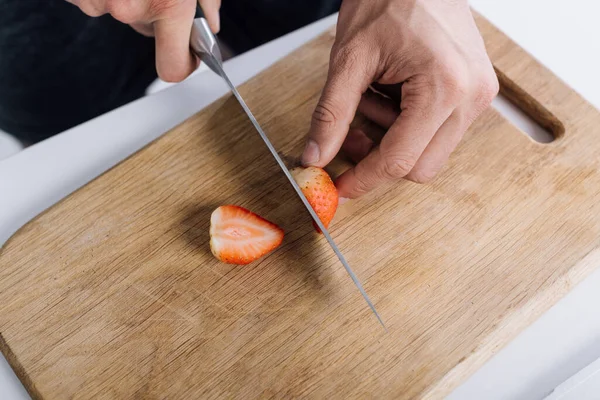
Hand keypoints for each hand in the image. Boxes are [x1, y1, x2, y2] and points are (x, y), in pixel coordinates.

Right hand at [66, 0, 220, 81]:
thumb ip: (206, 0)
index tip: (190, 59)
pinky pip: (98, 0)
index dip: (185, 66)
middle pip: (147, 33)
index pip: (174, 68)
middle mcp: (129, 7)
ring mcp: (99, 1)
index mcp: (167, 3)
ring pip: (122, 13)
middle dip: (155, 15)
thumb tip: (211, 23)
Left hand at [301, 0, 498, 199]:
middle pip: (419, 167)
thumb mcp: (349, 58)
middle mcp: (471, 96)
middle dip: (379, 158)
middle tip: (351, 135)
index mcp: (444, 86)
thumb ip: (331, 114)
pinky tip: (392, 94)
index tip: (340, 188)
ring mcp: (479, 95)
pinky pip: (439, 131)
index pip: (399, 160)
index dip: (364, 180)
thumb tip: (316, 156)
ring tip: (373, 97)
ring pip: (429, 153)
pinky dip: (408, 125)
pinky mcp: (476, 91)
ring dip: (393, 139)